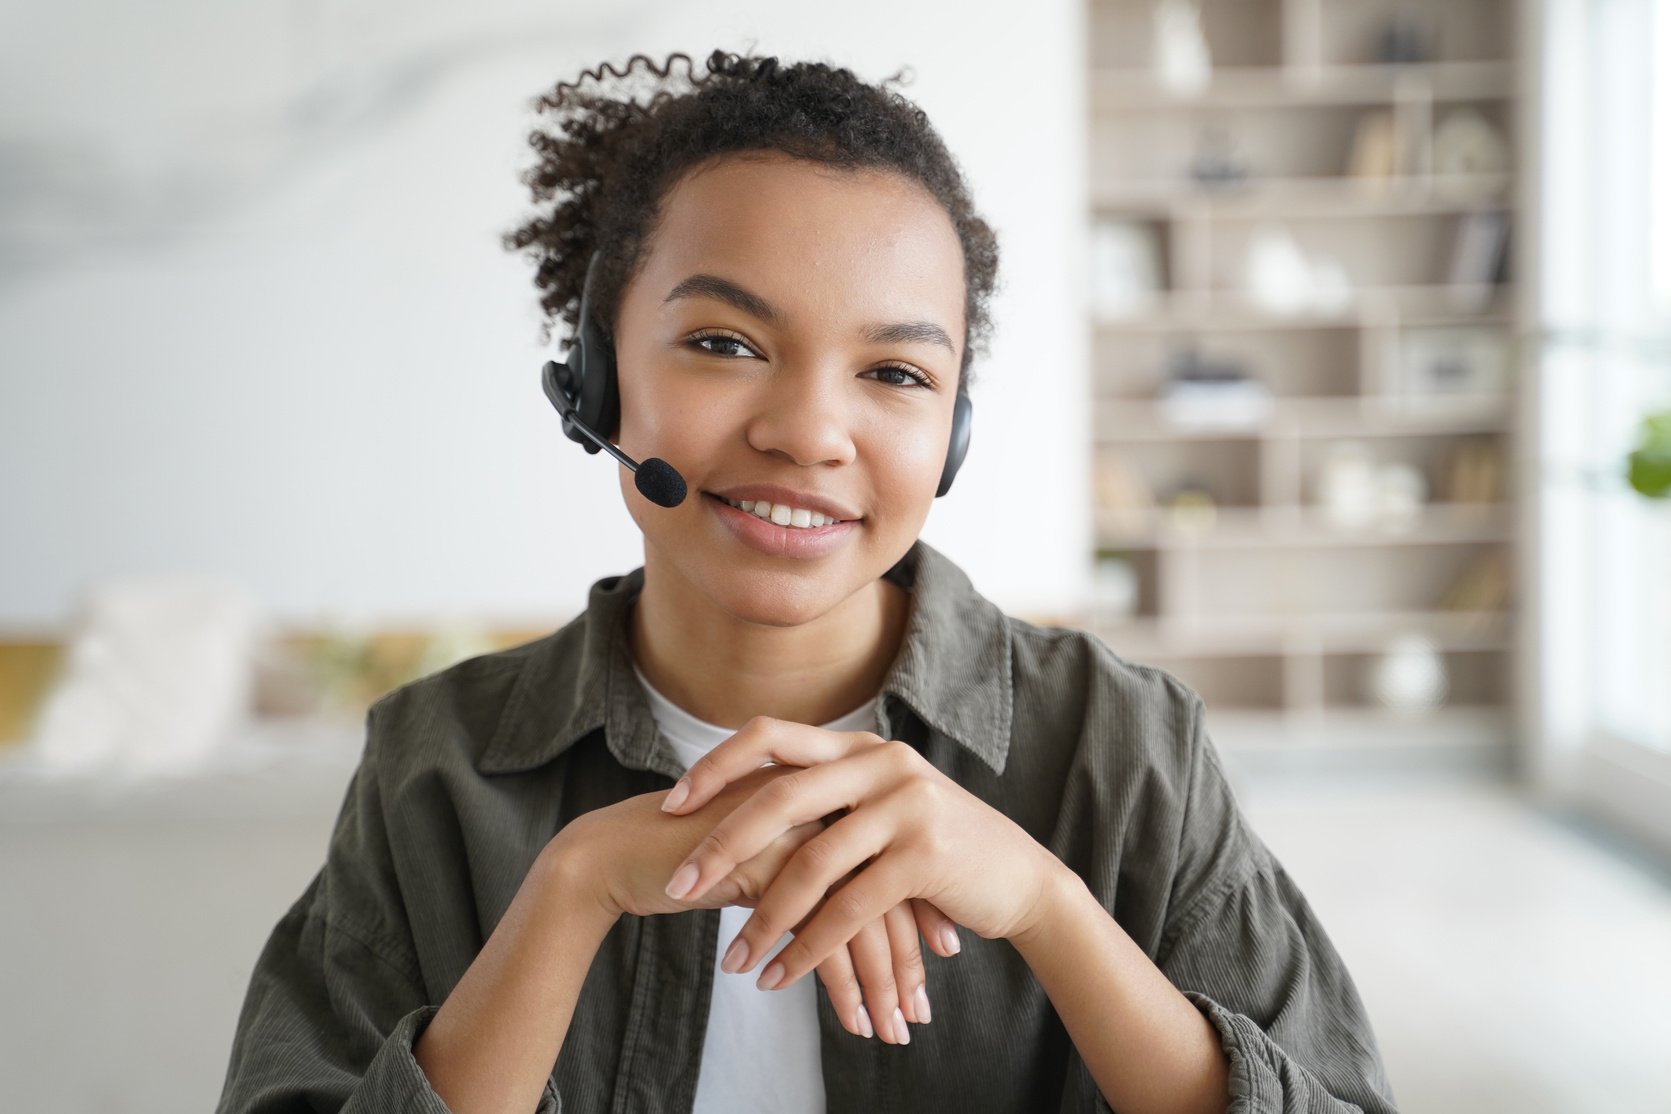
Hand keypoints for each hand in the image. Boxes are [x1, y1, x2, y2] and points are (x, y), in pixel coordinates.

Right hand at [554, 764, 960, 1042]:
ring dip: (881, 985)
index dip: (920, 916)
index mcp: (829, 791)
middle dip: (907, 962)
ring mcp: (799, 831)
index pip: (895, 859)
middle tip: (920, 1016)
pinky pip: (822, 935)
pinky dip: (841, 987)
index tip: (940, 961)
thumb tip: (862, 907)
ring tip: (890, 1033)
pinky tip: (852, 1023)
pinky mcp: (771, 864)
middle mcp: (823, 804)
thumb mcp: (766, 855)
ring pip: (863, 918)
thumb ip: (812, 865)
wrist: (619, 852)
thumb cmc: (691, 856)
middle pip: (888, 891)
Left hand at [659, 717, 1065, 994]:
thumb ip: (826, 798)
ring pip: (811, 862)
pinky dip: (808, 948)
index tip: (670, 805)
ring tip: (731, 960)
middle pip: (779, 797)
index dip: (715, 767)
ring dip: (763, 917)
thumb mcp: (880, 805)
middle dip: (721, 845)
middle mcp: (880, 762)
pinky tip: (780, 976)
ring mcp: (906, 805)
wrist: (1018, 879)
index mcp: (859, 745)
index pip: (770, 737)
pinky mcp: (925, 856)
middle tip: (678, 884)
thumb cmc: (936, 848)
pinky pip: (848, 908)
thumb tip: (744, 812)